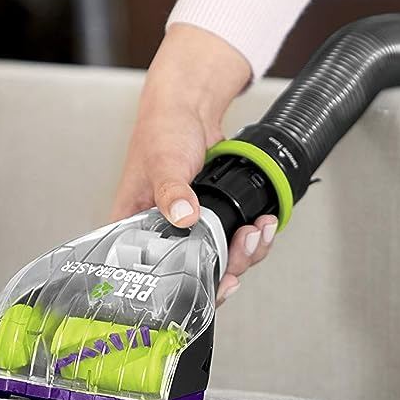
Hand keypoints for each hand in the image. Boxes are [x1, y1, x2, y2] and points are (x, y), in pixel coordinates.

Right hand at [110, 24, 278, 305]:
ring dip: (246, 253)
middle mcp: (161, 236)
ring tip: (259, 231)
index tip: (211, 286)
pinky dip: (254, 239)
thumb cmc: (160, 130)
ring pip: (220, 263)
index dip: (183, 292)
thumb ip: (171, 191)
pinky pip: (235, 243)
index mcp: (135, 230)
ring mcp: (190, 231)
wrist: (190, 107)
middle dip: (227, 268)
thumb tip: (183, 216)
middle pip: (195, 276)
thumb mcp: (163, 161)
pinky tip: (263, 225)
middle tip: (243, 246)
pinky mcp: (214, 221)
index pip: (151, 277)